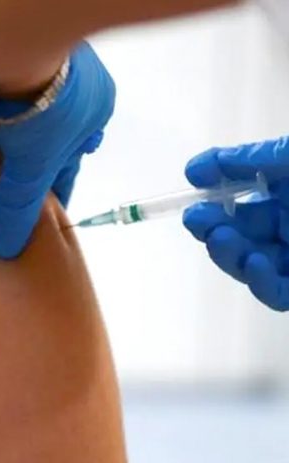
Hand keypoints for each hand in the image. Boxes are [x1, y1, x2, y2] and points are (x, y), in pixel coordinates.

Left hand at [0, 42, 114, 258]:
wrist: (8, 44)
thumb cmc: (40, 109)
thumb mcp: (33, 166)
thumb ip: (18, 206)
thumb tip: (8, 246)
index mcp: (91, 113)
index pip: (68, 163)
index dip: (52, 189)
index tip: (38, 213)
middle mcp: (67, 89)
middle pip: (40, 139)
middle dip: (21, 163)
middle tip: (2, 188)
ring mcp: (34, 71)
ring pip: (14, 117)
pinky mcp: (0, 58)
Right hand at [183, 137, 288, 310]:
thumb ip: (252, 159)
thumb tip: (198, 168)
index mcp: (287, 192)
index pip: (239, 196)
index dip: (211, 192)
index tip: (193, 180)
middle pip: (237, 232)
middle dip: (210, 225)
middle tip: (195, 218)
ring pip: (249, 264)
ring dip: (227, 253)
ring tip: (221, 237)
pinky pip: (277, 293)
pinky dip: (261, 282)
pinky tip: (256, 263)